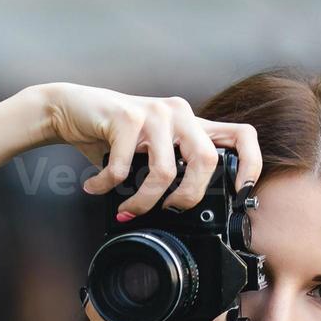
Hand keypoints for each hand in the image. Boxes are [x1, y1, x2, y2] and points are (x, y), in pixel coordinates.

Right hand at [38, 83, 261, 216]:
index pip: (242, 136)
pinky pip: (124, 168)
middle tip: (168, 210)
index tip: (239, 193)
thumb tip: (185, 211)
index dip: (251, 165)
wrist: (70, 109)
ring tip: (126, 207)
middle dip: (188, 197)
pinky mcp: (127, 116)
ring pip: (165, 172)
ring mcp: (155, 112)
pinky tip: (96, 186)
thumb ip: (173, 168)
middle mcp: (180, 113)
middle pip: (207, 161)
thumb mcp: (150, 151)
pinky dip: (106, 185)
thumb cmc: (112, 136)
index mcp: (192, 123)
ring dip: (142, 201)